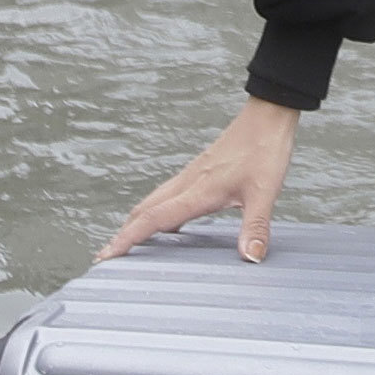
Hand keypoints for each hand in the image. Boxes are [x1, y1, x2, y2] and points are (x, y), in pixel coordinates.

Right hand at [101, 96, 301, 262]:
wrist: (267, 116)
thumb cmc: (265, 150)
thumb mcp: (264, 192)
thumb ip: (255, 226)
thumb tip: (250, 257)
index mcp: (197, 191)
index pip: (153, 219)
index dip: (128, 238)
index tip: (107, 254)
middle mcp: (188, 183)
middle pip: (144, 210)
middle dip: (124, 233)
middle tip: (107, 255)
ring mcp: (192, 175)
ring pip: (154, 200)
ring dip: (138, 221)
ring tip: (129, 241)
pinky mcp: (200, 171)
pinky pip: (168, 194)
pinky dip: (157, 211)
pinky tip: (168, 221)